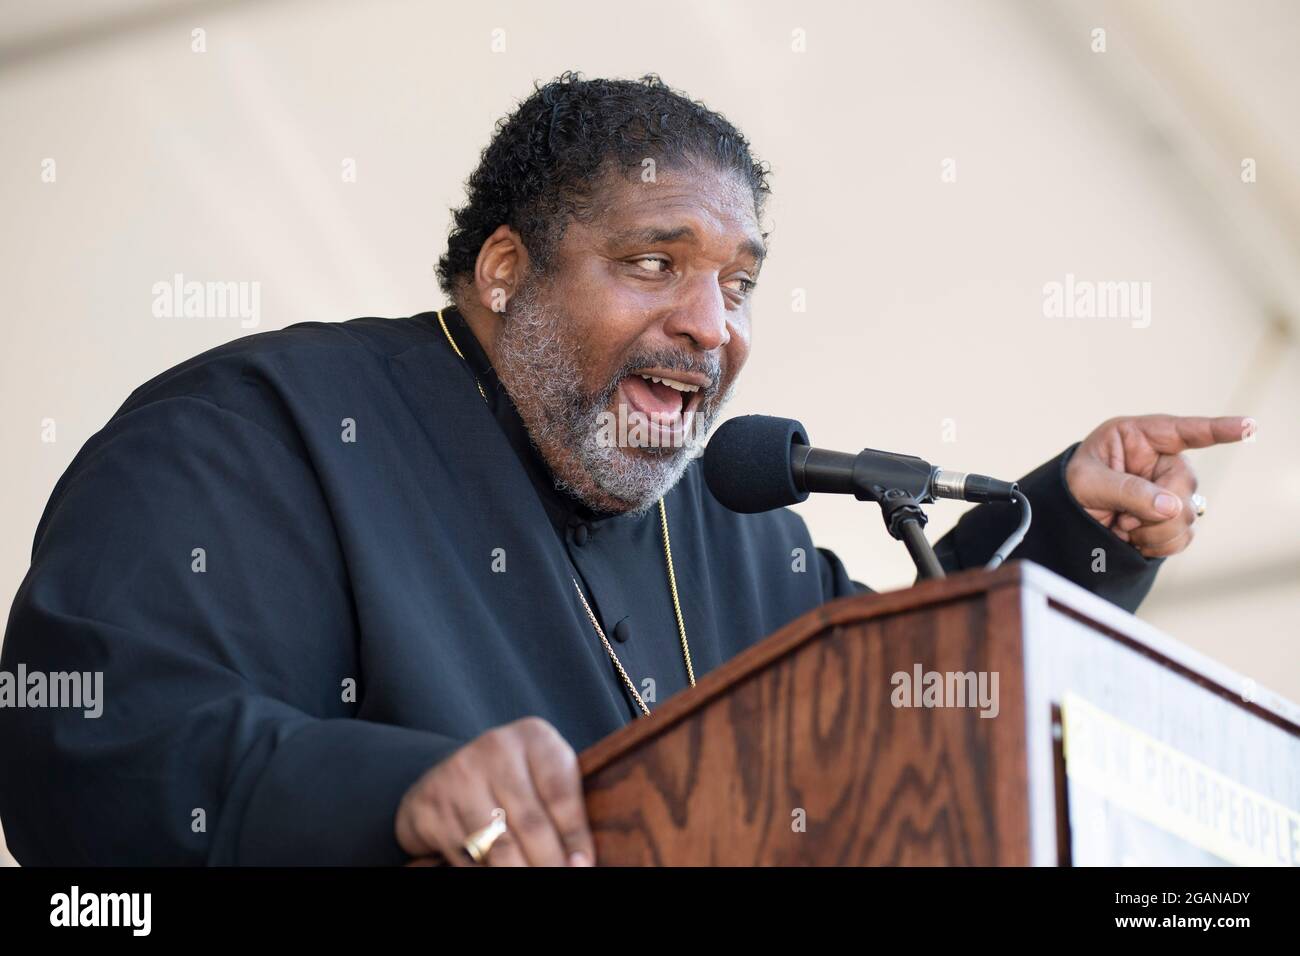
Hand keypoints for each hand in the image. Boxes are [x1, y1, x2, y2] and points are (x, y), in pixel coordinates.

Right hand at [395, 717, 594, 866]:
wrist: (447, 779)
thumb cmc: (513, 783)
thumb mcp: (543, 782)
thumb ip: (564, 811)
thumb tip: (579, 863)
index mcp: (533, 737)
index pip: (560, 794)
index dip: (575, 837)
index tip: (582, 867)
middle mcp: (495, 747)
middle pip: (531, 823)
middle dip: (549, 863)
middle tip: (559, 877)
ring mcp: (459, 774)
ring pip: (499, 844)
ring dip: (520, 872)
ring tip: (534, 883)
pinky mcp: (432, 805)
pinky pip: (466, 855)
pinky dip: (486, 872)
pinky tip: (498, 873)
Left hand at [1065, 414, 1253, 557]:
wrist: (1062, 518)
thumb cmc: (1070, 485)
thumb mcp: (1088, 483)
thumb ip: (1128, 491)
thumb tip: (1173, 507)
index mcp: (1139, 438)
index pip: (1184, 431)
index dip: (1219, 429)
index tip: (1249, 427)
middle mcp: (1160, 461)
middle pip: (1184, 485)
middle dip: (1156, 509)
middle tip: (1121, 519)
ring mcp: (1168, 491)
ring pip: (1186, 516)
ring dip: (1154, 530)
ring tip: (1121, 526)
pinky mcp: (1169, 519)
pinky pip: (1182, 537)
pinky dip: (1158, 544)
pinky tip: (1133, 539)